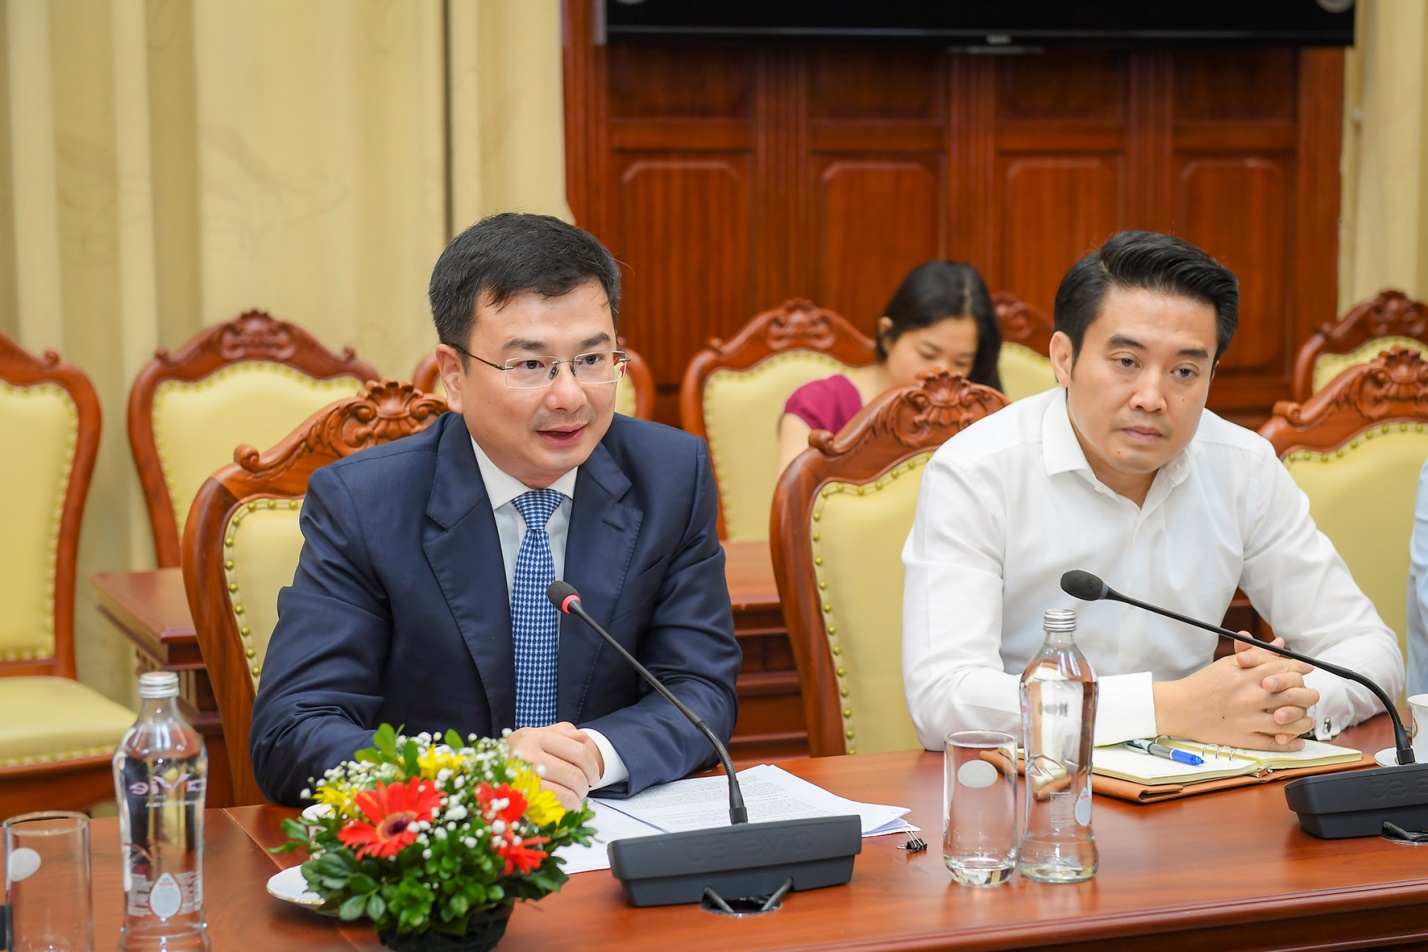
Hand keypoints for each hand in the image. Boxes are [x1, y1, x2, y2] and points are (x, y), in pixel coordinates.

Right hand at [508, 722, 603, 809]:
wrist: (491, 770)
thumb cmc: (523, 751)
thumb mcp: (539, 734)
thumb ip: (563, 732)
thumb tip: (584, 738)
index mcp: (534, 737)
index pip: (578, 751)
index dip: (593, 766)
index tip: (595, 776)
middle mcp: (526, 757)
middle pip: (574, 774)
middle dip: (586, 785)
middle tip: (584, 788)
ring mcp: (523, 780)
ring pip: (568, 792)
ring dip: (578, 798)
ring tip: (575, 796)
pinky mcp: (522, 801)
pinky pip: (556, 807)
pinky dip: (568, 807)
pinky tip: (565, 804)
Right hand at [1153, 635, 1319, 749]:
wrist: (1178, 707)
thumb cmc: (1203, 685)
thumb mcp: (1227, 665)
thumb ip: (1256, 656)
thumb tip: (1279, 645)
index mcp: (1244, 676)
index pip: (1282, 669)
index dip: (1299, 668)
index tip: (1306, 670)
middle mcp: (1248, 696)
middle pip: (1291, 695)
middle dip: (1308, 694)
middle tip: (1312, 695)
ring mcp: (1246, 719)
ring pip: (1287, 721)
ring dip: (1303, 721)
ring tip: (1307, 719)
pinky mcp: (1241, 738)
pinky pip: (1272, 743)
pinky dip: (1289, 743)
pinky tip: (1296, 740)